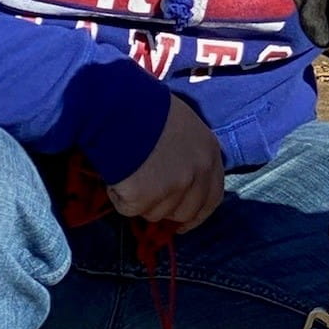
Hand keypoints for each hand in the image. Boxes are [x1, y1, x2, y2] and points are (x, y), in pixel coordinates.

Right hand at [108, 94, 226, 232]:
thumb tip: (180, 181)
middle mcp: (198, 173)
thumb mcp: (183, 126)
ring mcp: (174, 187)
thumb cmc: (144, 107)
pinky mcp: (145, 196)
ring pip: (155, 213)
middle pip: (185, 211)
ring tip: (127, 170)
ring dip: (139, 199)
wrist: (116, 104)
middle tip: (145, 198)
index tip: (182, 223)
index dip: (197, 214)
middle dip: (165, 210)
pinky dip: (118, 195)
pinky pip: (128, 208)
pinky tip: (116, 172)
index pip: (212, 198)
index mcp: (210, 153)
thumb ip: (189, 154)